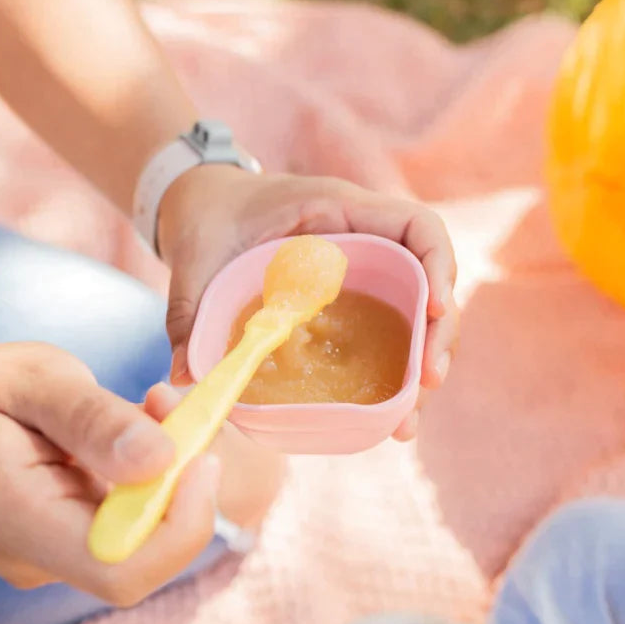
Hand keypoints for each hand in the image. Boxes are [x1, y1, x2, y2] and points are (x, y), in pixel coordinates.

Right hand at [0, 343, 219, 605]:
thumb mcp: (32, 380)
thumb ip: (93, 418)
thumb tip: (163, 459)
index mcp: (18, 521)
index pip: (121, 570)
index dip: (181, 524)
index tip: (201, 456)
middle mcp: (40, 558)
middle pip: (148, 557)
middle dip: (185, 487)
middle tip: (178, 411)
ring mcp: (59, 560)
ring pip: (150, 537)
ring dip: (175, 475)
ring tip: (148, 409)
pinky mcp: (76, 546)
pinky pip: (137, 522)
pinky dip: (158, 478)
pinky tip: (135, 434)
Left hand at [159, 166, 458, 439]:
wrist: (201, 204)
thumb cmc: (206, 217)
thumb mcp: (196, 258)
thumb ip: (190, 310)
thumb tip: (186, 376)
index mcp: (337, 210)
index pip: (418, 226)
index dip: (439, 266)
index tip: (436, 311)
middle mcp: (362, 241)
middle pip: (427, 281)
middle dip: (438, 334)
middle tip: (427, 384)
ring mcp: (360, 272)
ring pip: (413, 314)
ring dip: (420, 363)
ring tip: (407, 419)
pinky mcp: (347, 300)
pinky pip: (385, 331)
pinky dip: (391, 370)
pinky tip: (385, 413)